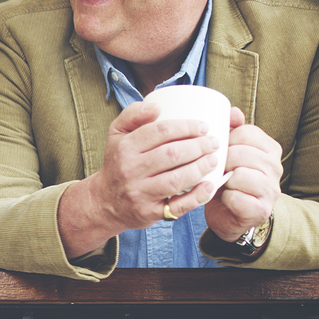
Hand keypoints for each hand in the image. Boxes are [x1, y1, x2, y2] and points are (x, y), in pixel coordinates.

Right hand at [57, 100, 221, 256]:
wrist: (105, 202)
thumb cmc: (118, 163)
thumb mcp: (116, 135)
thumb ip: (132, 114)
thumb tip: (156, 105)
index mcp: (124, 148)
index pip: (160, 131)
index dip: (186, 127)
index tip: (203, 127)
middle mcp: (130, 171)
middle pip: (172, 154)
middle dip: (199, 146)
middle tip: (213, 143)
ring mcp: (139, 193)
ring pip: (177, 179)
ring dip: (201, 168)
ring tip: (213, 160)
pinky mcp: (149, 213)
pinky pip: (178, 206)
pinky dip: (198, 196)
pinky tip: (210, 185)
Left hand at [204, 106, 281, 241]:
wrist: (230, 215)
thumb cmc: (227, 179)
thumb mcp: (229, 152)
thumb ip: (231, 131)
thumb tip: (233, 111)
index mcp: (269, 148)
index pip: (245, 133)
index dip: (225, 140)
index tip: (217, 150)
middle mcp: (276, 167)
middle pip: (241, 153)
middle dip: (221, 161)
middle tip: (214, 170)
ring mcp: (271, 189)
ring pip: (240, 175)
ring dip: (223, 180)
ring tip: (220, 183)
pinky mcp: (262, 210)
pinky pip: (236, 198)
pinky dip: (225, 198)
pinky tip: (225, 199)